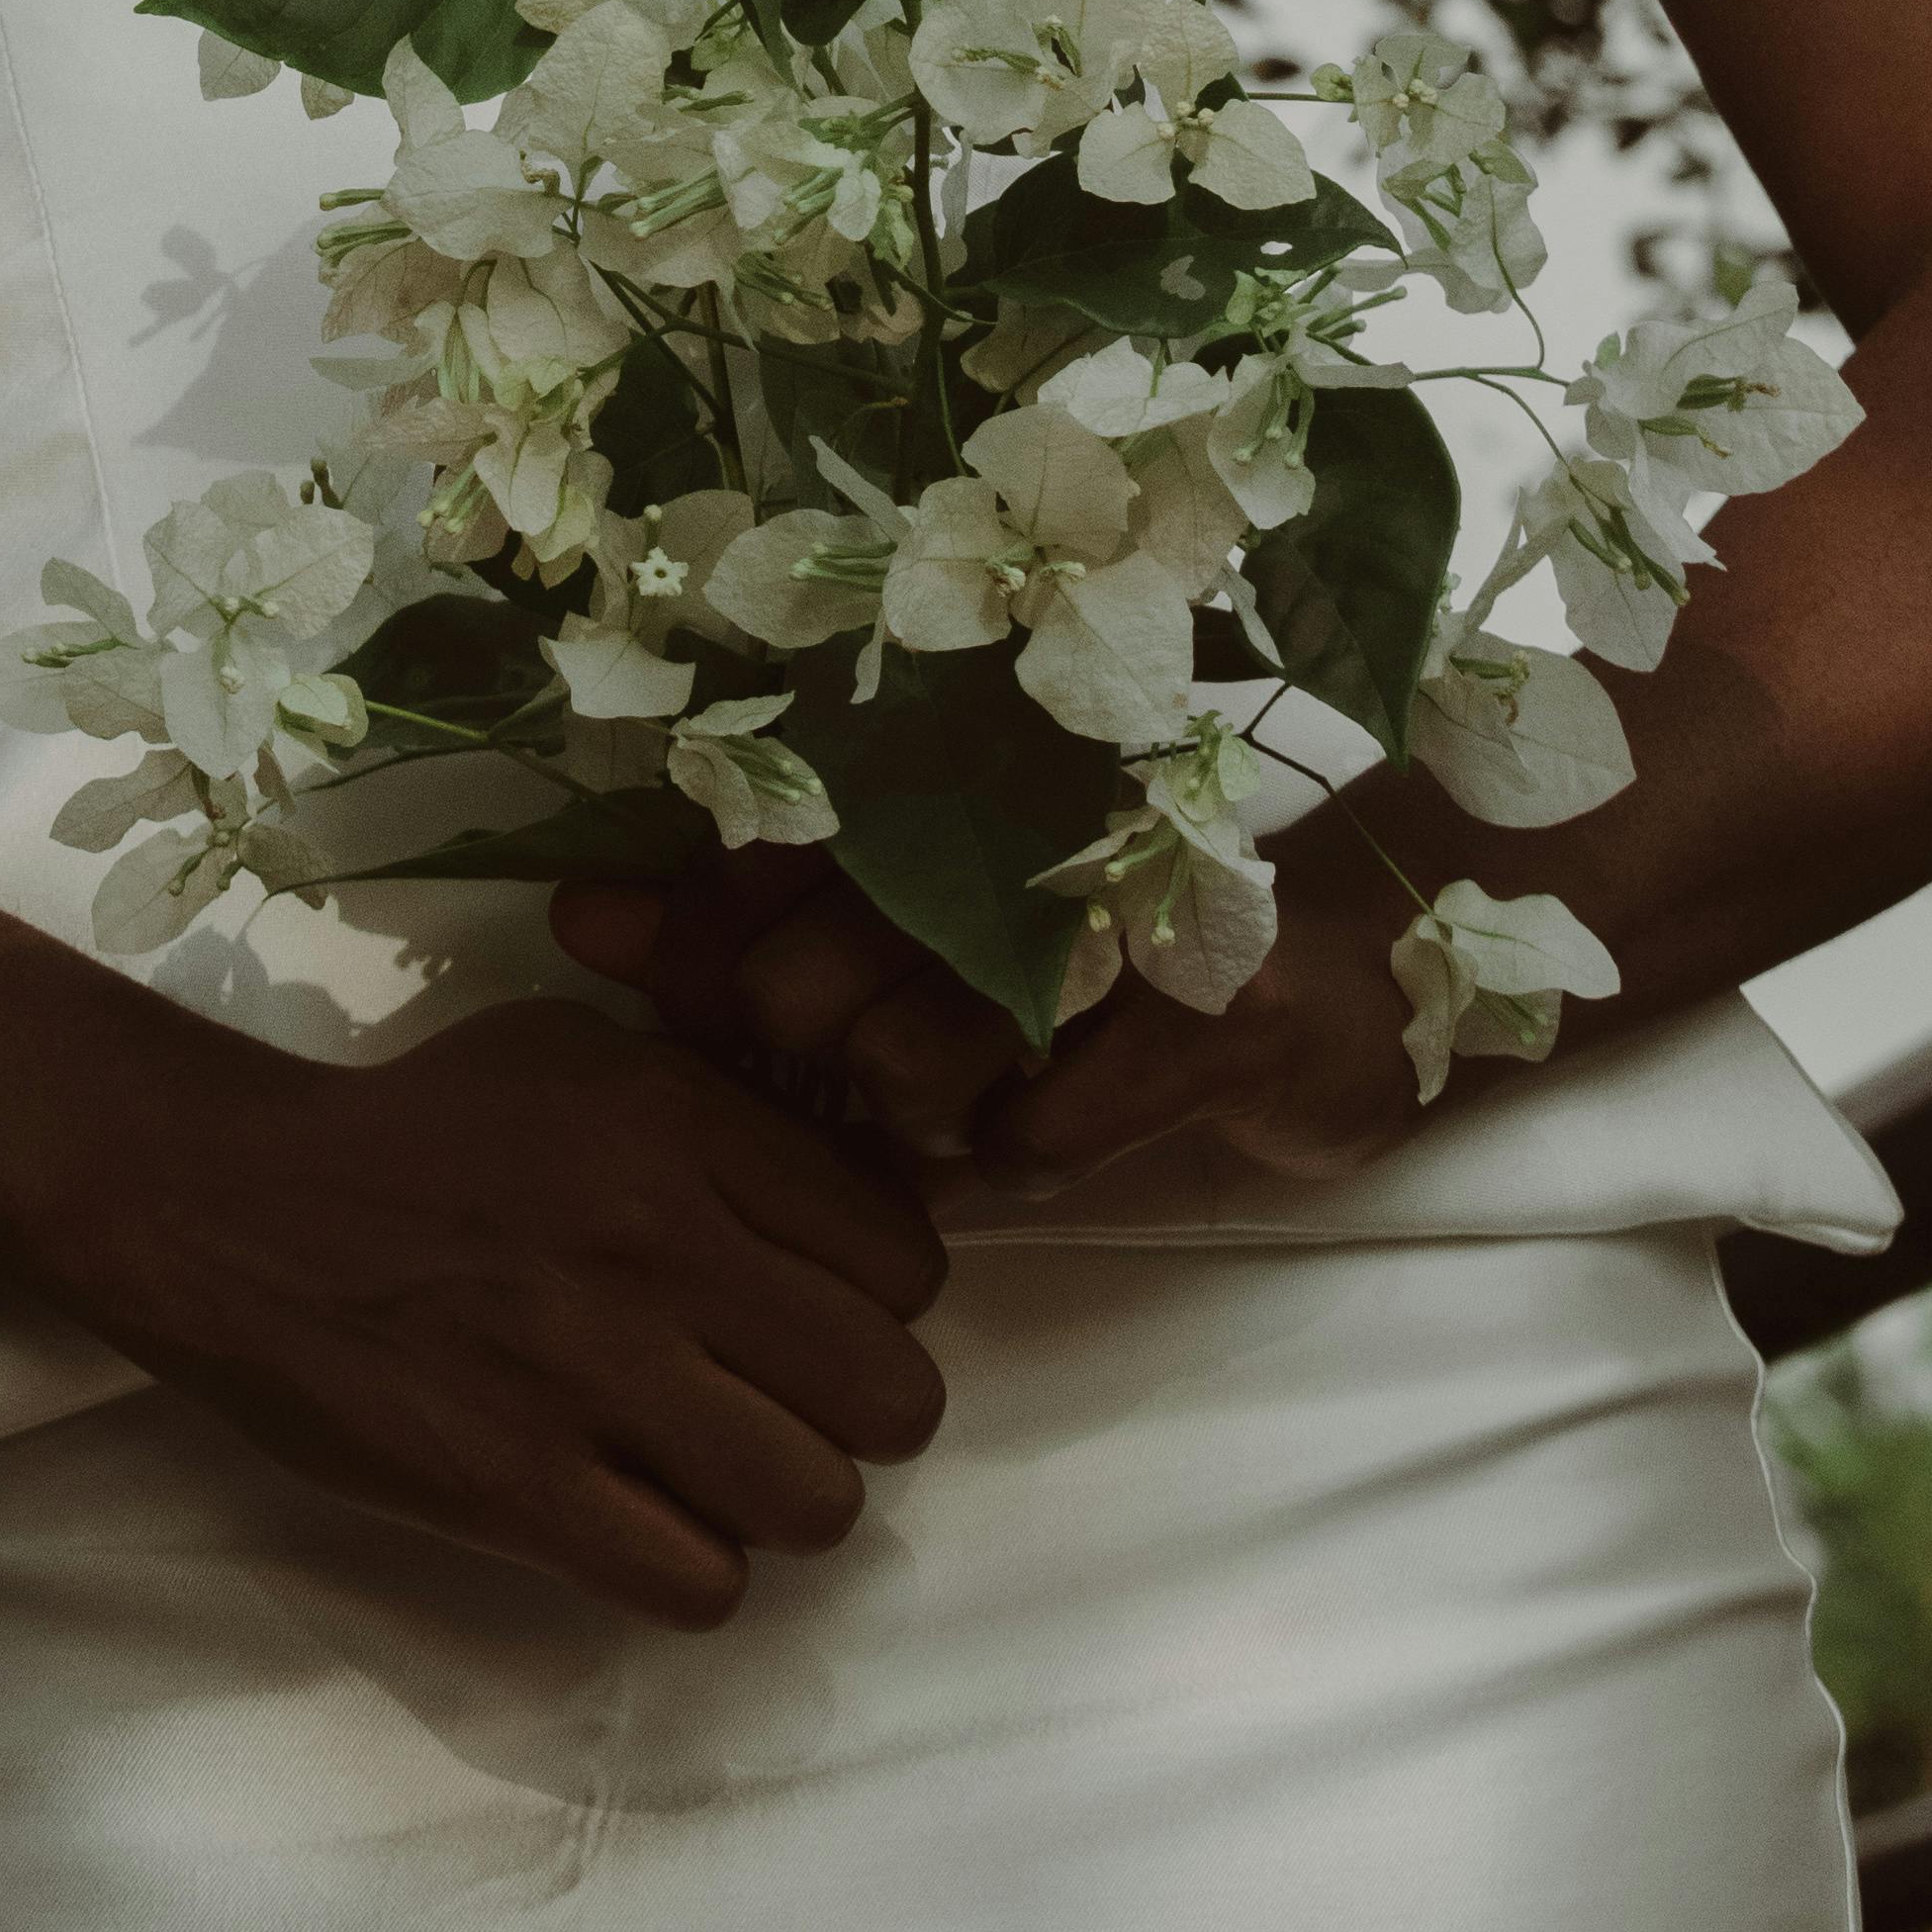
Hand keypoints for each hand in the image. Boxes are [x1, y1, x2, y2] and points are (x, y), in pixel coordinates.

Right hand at [59, 993, 949, 1629]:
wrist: (239, 1211)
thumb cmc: (425, 1127)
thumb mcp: (586, 1056)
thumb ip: (729, 1115)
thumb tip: (872, 1194)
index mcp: (683, 1126)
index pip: (906, 1256)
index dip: (878, 1298)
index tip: (817, 1305)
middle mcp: (659, 1246)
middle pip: (891, 1394)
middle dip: (855, 1412)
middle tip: (782, 1402)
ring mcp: (593, 1376)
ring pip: (816, 1503)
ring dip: (778, 1501)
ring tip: (714, 1470)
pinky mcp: (522, 1489)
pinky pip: (701, 1584)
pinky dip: (690, 1569)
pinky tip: (639, 1520)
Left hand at [553, 815, 1425, 1204]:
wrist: (1352, 966)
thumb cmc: (1111, 942)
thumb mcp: (935, 910)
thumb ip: (757, 917)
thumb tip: (580, 916)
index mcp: (950, 784)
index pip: (758, 857)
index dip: (697, 943)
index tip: (659, 975)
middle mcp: (1027, 835)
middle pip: (806, 989)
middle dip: (813, 1056)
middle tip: (869, 1057)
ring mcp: (1124, 925)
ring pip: (913, 1068)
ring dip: (919, 1115)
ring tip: (971, 1090)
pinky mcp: (1214, 1020)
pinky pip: (1044, 1132)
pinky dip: (1029, 1147)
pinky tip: (1056, 1115)